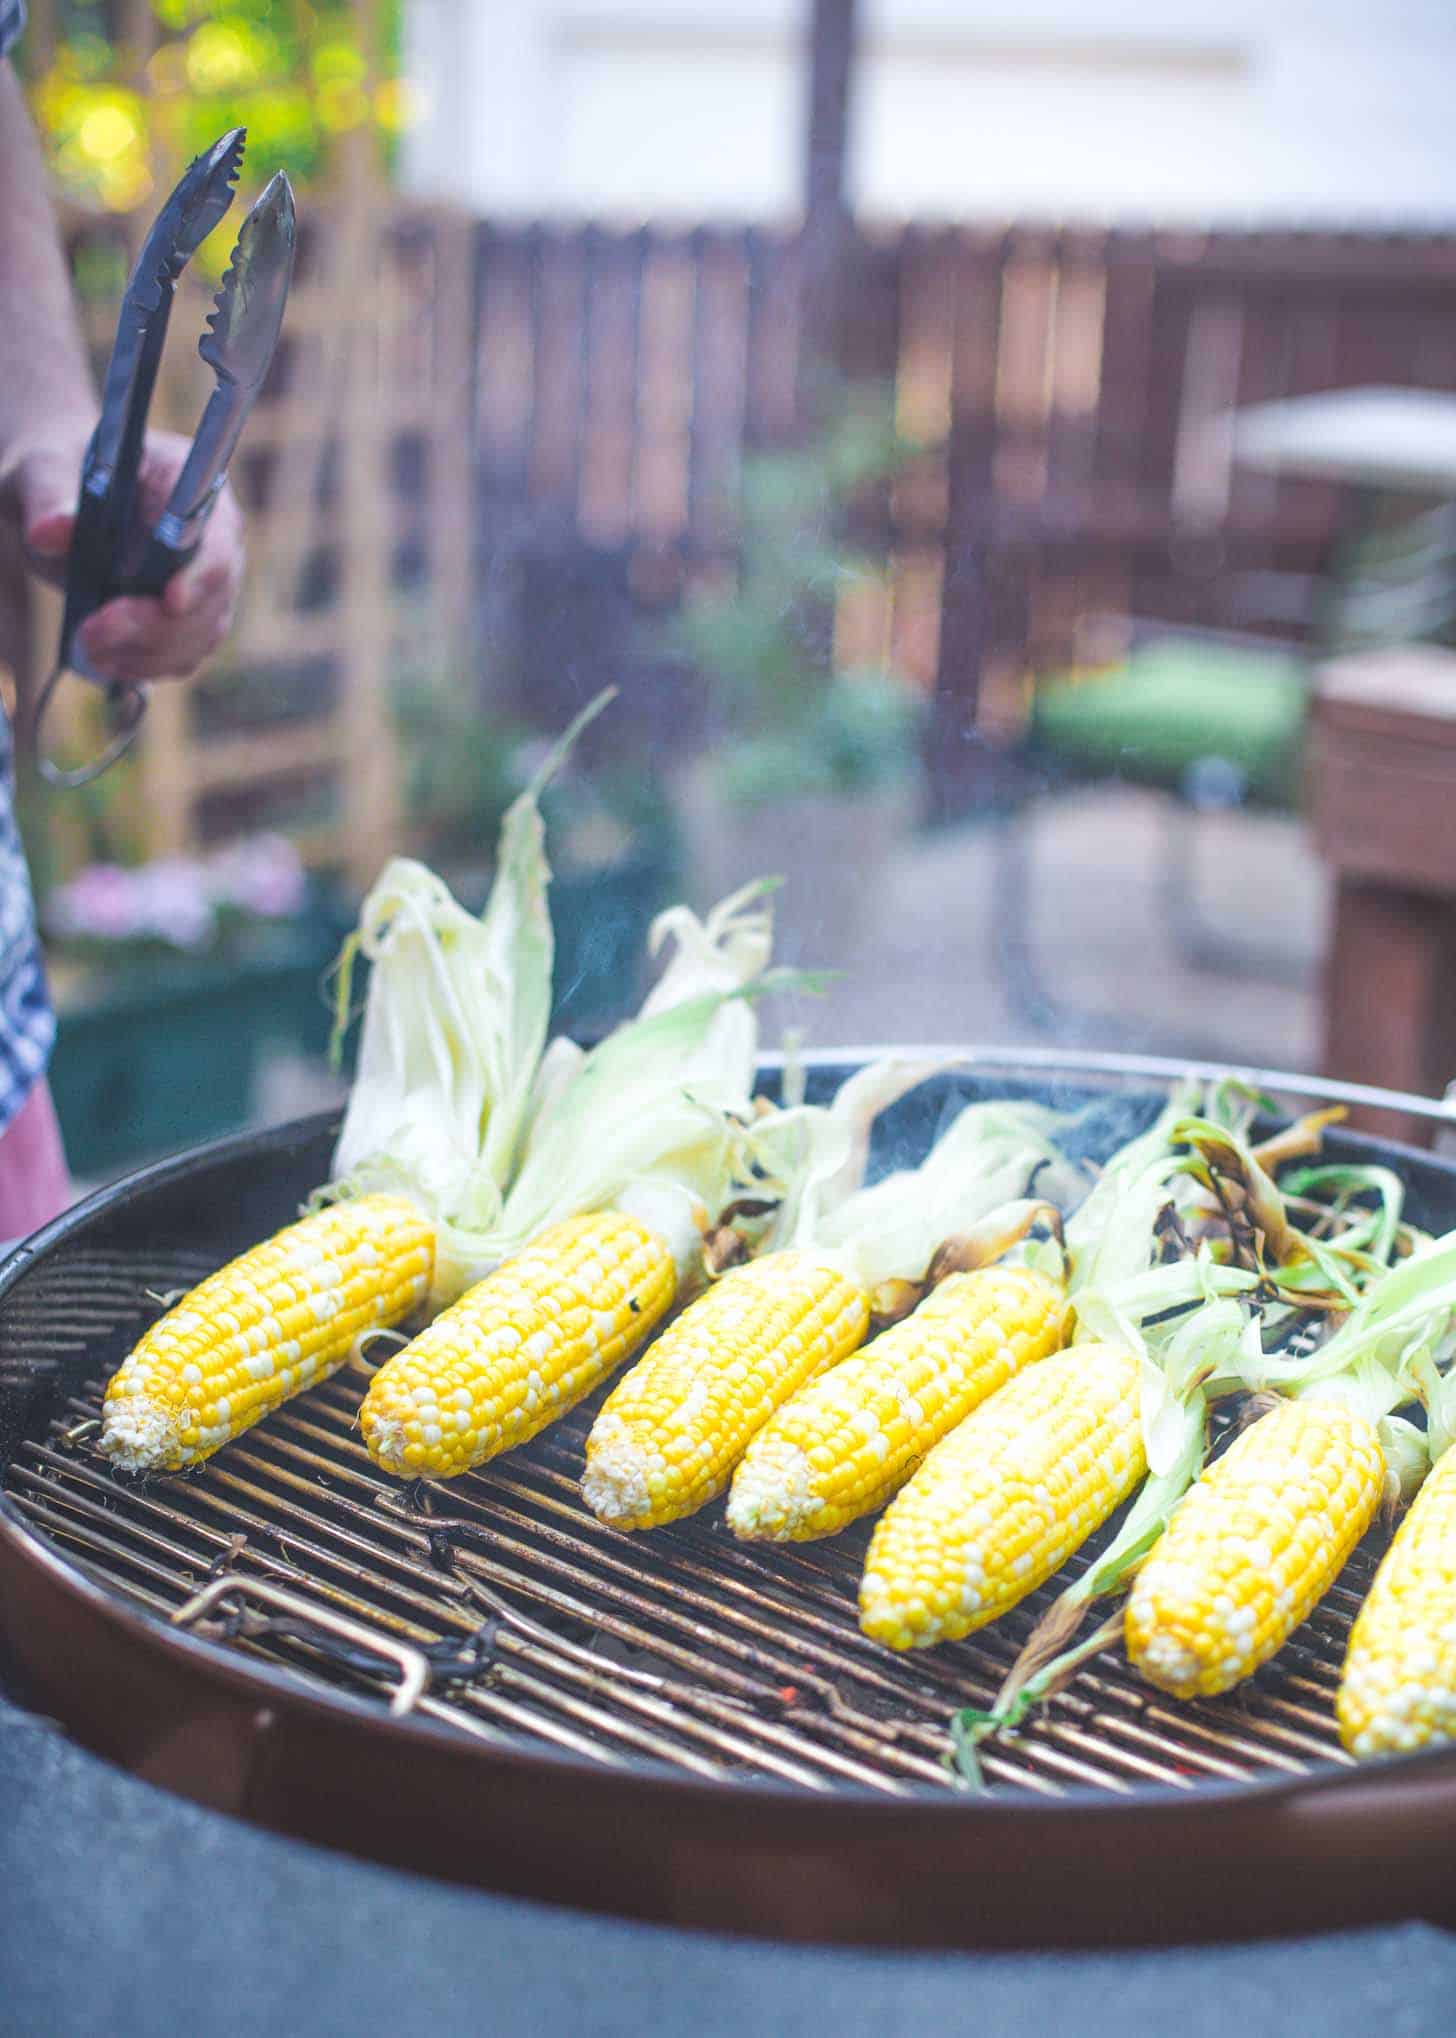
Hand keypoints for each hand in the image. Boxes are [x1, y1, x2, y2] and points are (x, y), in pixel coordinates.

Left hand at [7, 425, 244, 683]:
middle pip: (212, 595)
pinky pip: (183, 654)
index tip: (171, 601)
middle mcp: (213, 534)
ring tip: (88, 648)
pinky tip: (105, 661)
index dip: (200, 572)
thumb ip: (50, 499)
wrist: (64, 497)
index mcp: (189, 482)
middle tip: (93, 632)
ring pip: (200, 633)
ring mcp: (207, 581)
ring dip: (146, 652)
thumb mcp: (45, 472)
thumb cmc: (63, 472)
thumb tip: (46, 533)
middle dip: (154, 624)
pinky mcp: (191, 619)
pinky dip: (145, 666)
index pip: (216, 533)